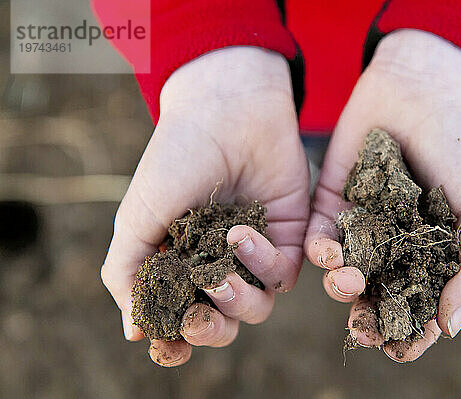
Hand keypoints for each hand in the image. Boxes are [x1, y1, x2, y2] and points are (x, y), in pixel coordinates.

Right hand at [101, 47, 309, 365]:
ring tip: (219, 271)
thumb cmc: (175, 160)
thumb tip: (134, 331)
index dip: (176, 340)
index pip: (180, 317)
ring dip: (236, 300)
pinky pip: (282, 274)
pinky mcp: (287, 237)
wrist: (225, 112)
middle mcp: (217, 262)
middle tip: (198, 321)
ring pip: (255, 308)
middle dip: (210, 330)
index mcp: (179, 263)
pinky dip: (262, 263)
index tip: (170, 348)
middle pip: (221, 323)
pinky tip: (242, 233)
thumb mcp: (138, 217)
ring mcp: (253, 252)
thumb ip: (128, 272)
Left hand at [304, 30, 460, 361]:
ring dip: (342, 288)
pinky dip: (322, 252)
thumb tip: (453, 327)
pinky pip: (322, 238)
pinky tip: (329, 256)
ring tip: (348, 286)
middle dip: (369, 319)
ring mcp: (362, 227)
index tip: (401, 351)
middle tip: (364, 333)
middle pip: (378, 296)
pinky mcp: (333, 203)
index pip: (421, 306)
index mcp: (434, 255)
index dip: (413, 332)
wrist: (423, 92)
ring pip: (346, 273)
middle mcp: (395, 247)